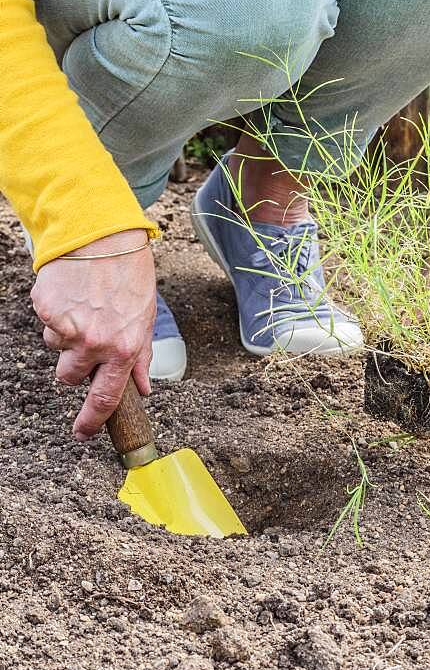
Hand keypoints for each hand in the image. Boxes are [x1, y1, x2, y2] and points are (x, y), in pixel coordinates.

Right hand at [31, 229, 155, 438]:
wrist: (102, 236)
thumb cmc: (129, 274)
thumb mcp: (145, 317)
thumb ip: (140, 356)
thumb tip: (142, 389)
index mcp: (122, 348)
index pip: (104, 397)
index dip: (91, 421)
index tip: (82, 432)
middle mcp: (94, 342)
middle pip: (70, 376)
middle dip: (75, 364)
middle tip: (88, 336)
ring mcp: (67, 327)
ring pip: (56, 349)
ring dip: (65, 335)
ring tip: (83, 306)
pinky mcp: (46, 310)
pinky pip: (46, 324)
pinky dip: (56, 313)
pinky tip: (72, 294)